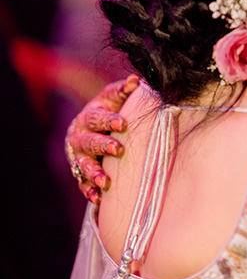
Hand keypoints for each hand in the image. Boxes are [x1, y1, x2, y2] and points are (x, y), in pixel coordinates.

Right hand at [65, 75, 138, 203]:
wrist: (89, 128)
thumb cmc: (109, 110)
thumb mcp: (113, 98)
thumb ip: (123, 90)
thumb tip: (135, 80)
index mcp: (89, 117)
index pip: (97, 117)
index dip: (109, 120)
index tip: (123, 123)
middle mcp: (80, 137)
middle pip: (90, 142)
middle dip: (103, 146)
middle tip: (118, 150)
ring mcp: (79, 157)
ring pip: (84, 166)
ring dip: (95, 173)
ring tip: (106, 182)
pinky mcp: (81, 173)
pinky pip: (83, 184)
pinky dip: (89, 191)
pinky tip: (98, 199)